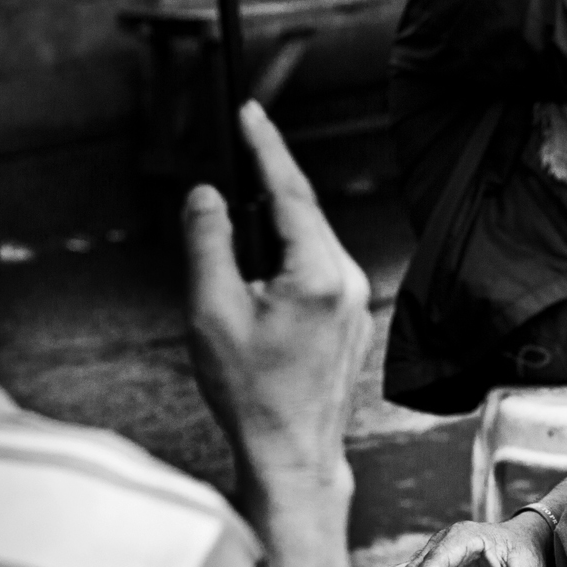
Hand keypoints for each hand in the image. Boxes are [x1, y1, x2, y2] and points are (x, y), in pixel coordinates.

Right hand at [183, 101, 371, 492]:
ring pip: (313, 241)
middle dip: (269, 183)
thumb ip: (208, 243)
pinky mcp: (354, 319)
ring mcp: (358, 302)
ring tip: (237, 233)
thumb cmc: (250, 394)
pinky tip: (261, 275)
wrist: (293, 455)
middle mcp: (350, 282)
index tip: (249, 111)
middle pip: (305, 212)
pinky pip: (321, 268)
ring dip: (276, 227)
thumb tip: (208, 195)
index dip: (266, 147)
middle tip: (238, 147)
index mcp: (319, 276)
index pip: (291, 192)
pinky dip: (289, 256)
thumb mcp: (210, 312)